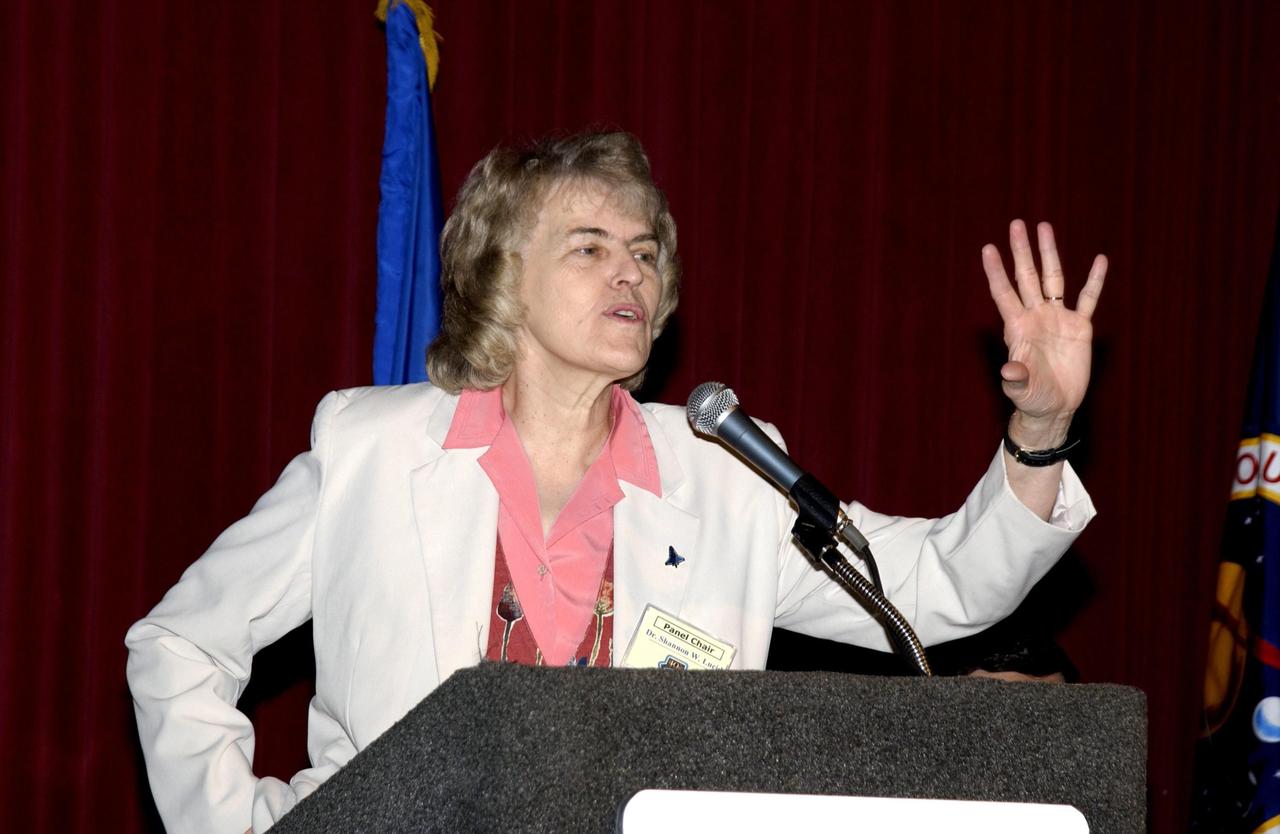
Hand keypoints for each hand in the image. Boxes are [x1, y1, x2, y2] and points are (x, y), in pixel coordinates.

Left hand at [983, 219, 1106, 446]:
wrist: (1055, 408)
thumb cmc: (1031, 398)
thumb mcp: (1021, 390)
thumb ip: (1015, 378)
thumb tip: (1008, 370)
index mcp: (1016, 328)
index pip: (1004, 293)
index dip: (996, 271)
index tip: (987, 248)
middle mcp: (1035, 316)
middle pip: (1028, 276)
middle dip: (1022, 251)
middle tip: (1017, 223)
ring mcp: (1057, 318)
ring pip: (1054, 278)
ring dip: (1050, 254)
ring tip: (1045, 227)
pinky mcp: (1079, 327)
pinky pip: (1088, 298)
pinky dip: (1094, 280)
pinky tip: (1099, 260)